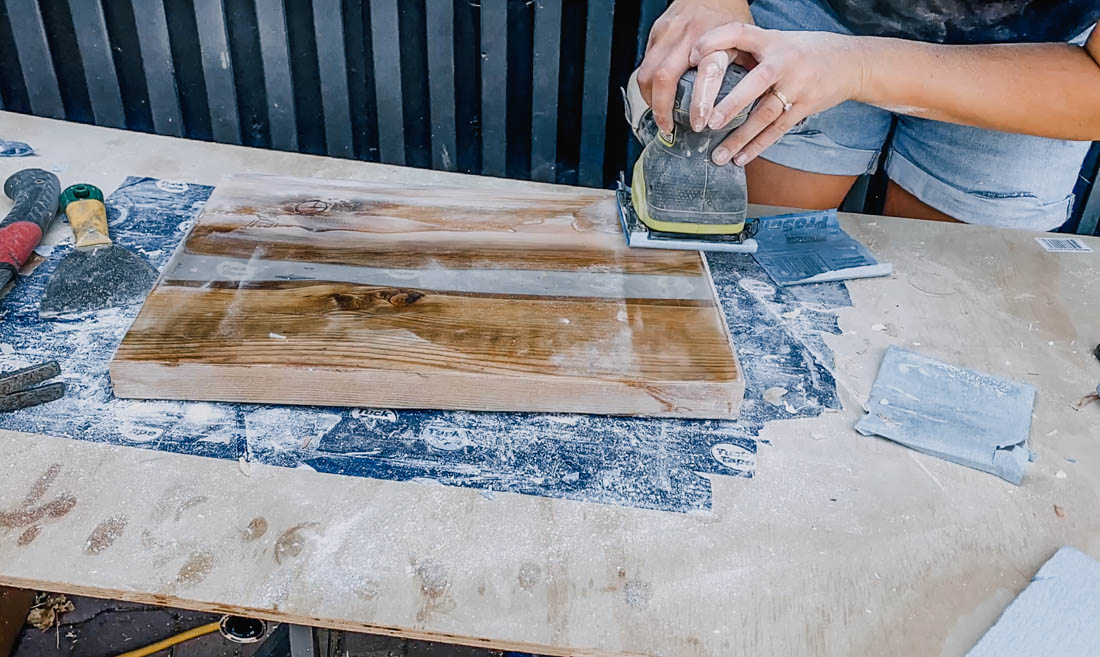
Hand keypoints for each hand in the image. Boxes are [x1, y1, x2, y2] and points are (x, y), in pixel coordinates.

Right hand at [636, 0, 754, 135]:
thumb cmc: (730, 17)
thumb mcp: (745, 43)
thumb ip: (744, 70)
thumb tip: (750, 107)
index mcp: (717, 40)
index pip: (708, 73)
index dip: (701, 102)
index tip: (700, 123)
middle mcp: (690, 35)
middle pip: (665, 77)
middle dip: (662, 108)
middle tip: (668, 127)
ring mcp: (669, 32)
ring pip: (647, 73)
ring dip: (650, 100)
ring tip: (659, 115)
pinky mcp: (656, 32)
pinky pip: (644, 64)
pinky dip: (648, 85)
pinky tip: (656, 95)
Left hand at [689, 23, 868, 165]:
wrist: (851, 62)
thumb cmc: (807, 51)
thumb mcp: (779, 40)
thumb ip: (750, 51)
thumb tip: (711, 67)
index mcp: (773, 41)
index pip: (739, 33)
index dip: (715, 41)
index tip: (694, 56)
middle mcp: (785, 62)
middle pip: (755, 83)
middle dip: (731, 104)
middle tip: (709, 122)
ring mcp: (797, 86)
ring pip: (765, 115)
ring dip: (741, 137)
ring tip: (719, 155)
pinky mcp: (805, 107)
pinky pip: (778, 130)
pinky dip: (758, 146)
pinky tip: (741, 158)